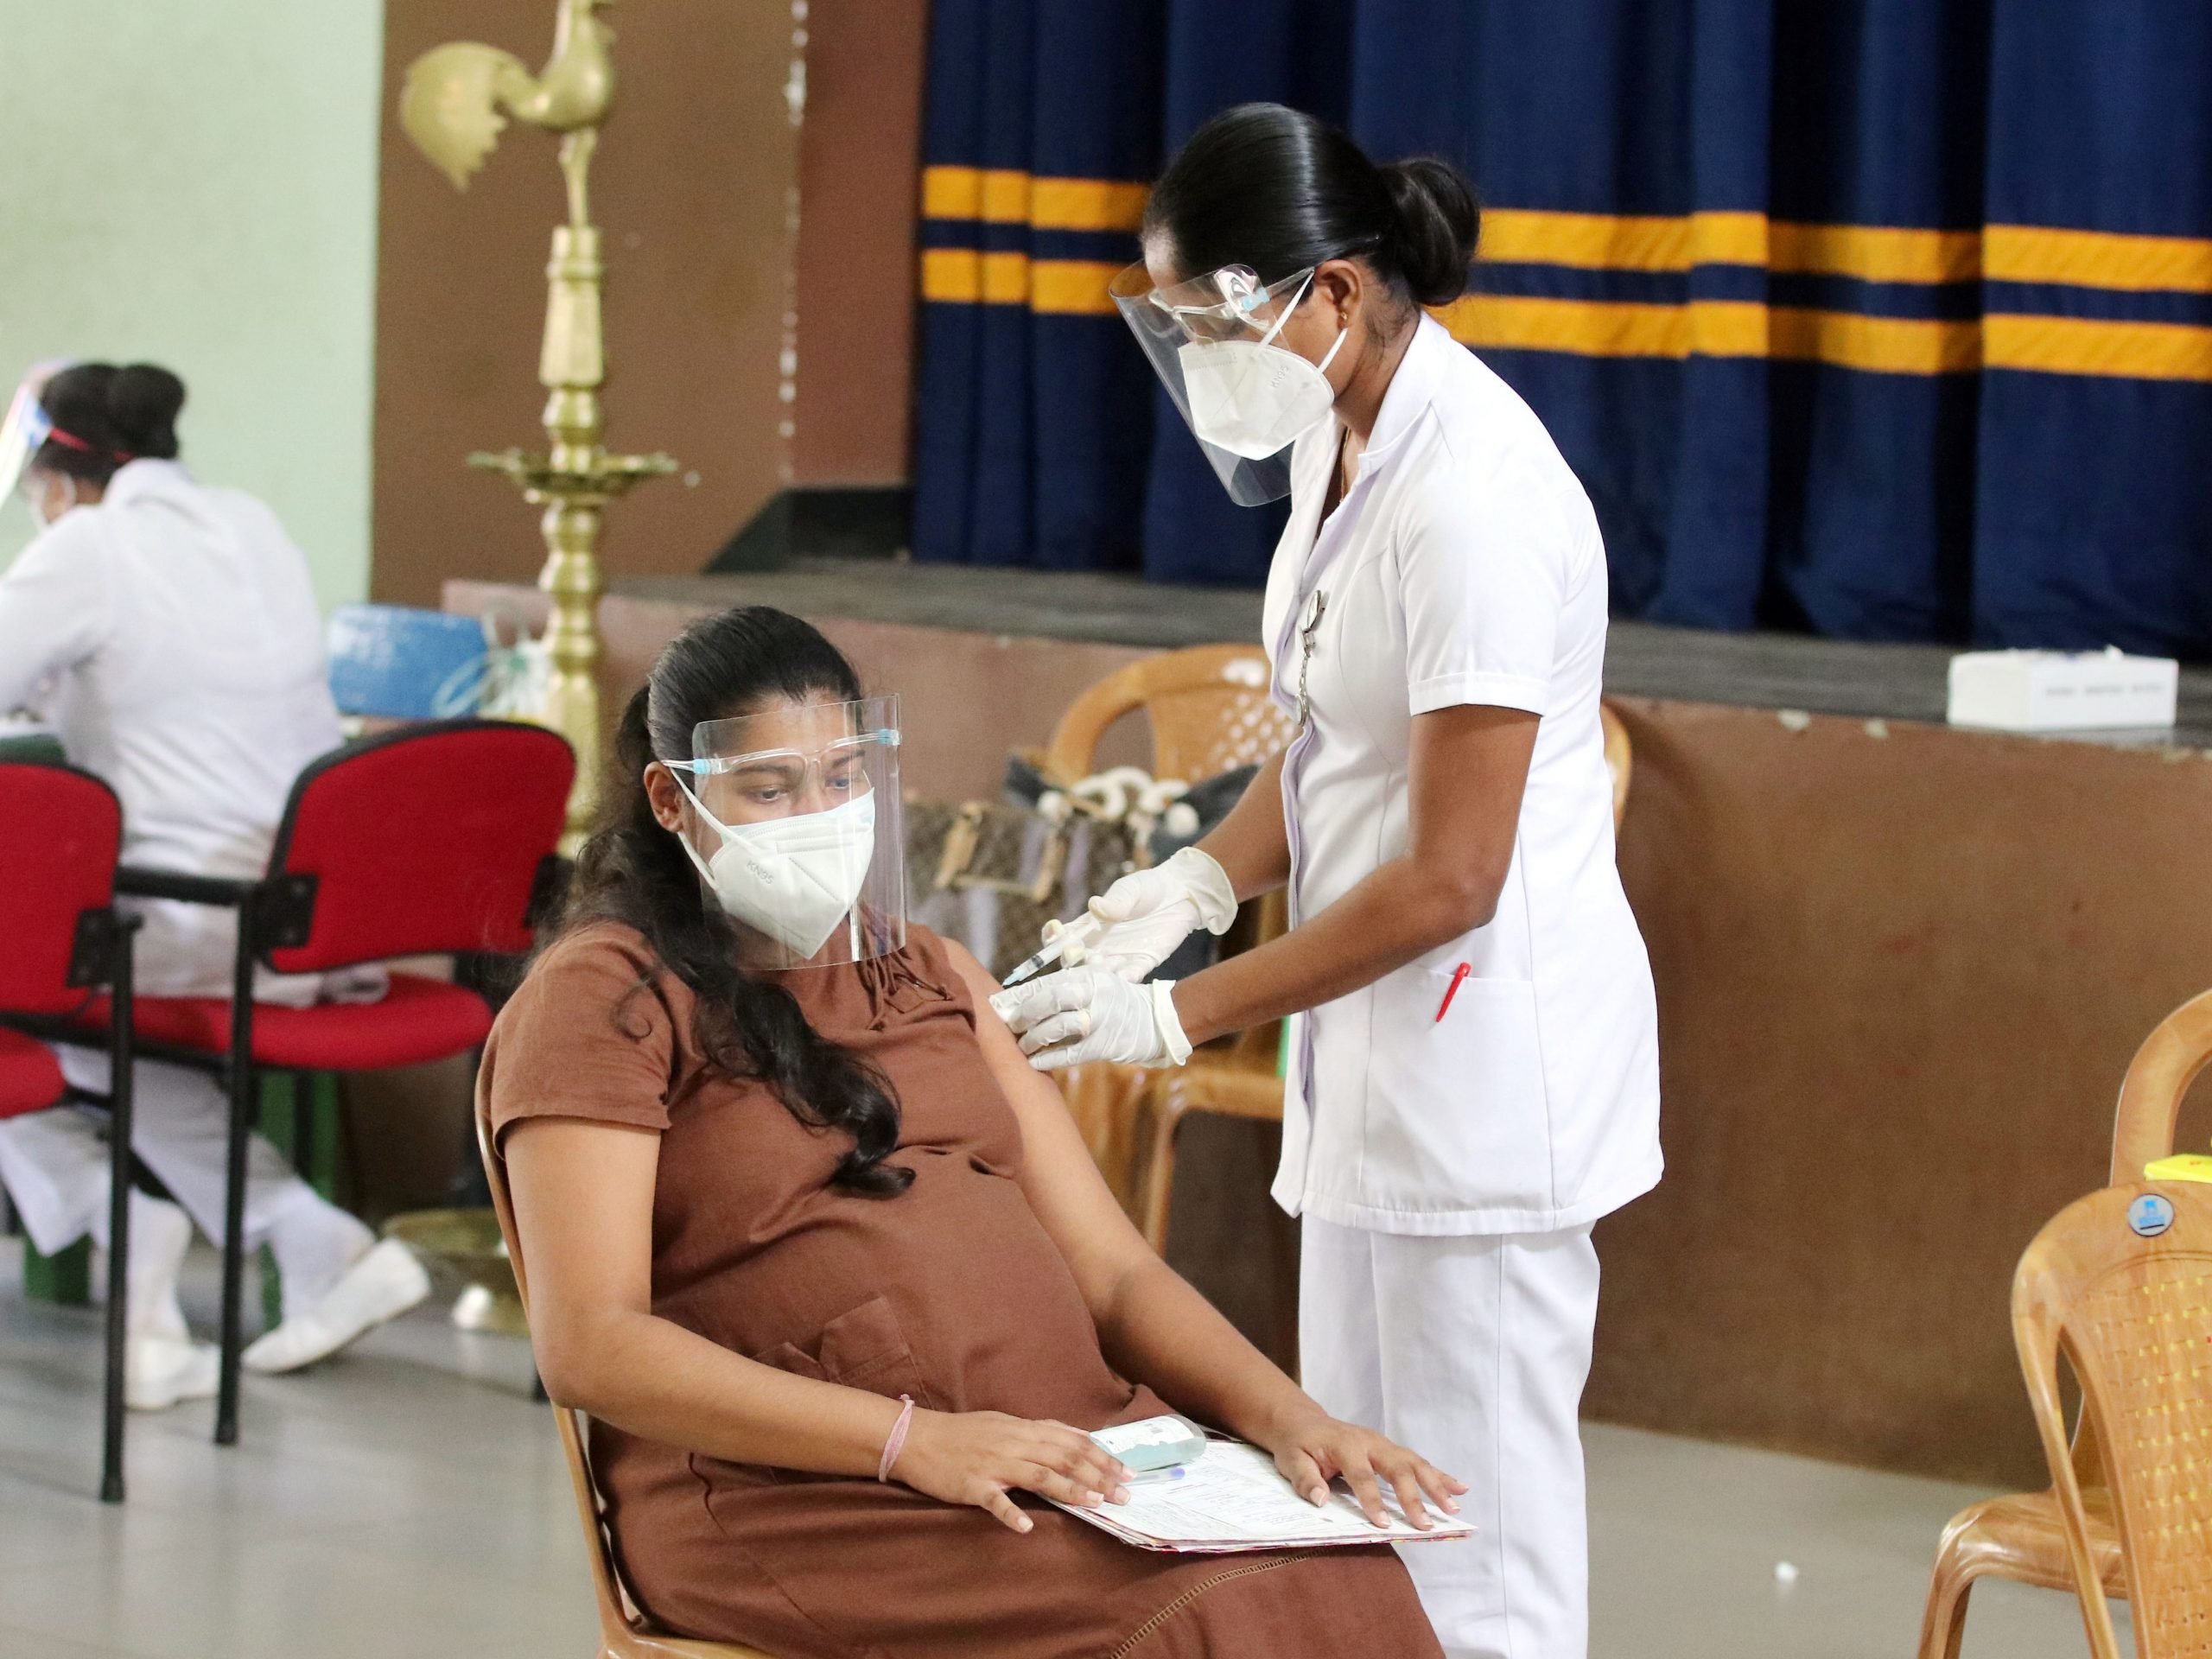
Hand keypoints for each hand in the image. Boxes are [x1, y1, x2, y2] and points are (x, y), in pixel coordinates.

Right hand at [892, 1408, 1132, 1532]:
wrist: (918, 1438)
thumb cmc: (964, 1433)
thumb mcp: (1006, 1423)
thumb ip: (1040, 1432)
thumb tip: (1077, 1437)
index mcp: (1023, 1429)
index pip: (1072, 1441)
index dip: (1101, 1456)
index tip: (1126, 1472)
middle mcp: (1014, 1443)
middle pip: (1064, 1458)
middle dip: (1098, 1475)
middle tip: (1123, 1494)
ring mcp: (993, 1463)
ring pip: (1038, 1475)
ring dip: (1070, 1489)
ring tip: (1095, 1502)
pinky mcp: (972, 1484)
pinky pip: (994, 1500)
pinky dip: (1010, 1514)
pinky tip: (1026, 1528)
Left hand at [991, 968, 1191, 1070]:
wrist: (1158, 1021)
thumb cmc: (1120, 1001)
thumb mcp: (1099, 981)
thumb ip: (1069, 984)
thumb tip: (1026, 996)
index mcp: (1088, 976)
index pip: (1046, 982)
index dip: (1020, 994)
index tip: (999, 1003)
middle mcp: (1092, 994)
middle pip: (1049, 1000)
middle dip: (1024, 1013)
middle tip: (1009, 1024)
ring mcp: (1098, 1020)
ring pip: (1056, 1027)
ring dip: (1033, 1038)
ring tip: (1021, 1046)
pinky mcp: (1103, 1045)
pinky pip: (1069, 1053)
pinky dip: (1048, 1058)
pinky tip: (1034, 1062)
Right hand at [1055, 847, 1237, 981]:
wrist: (1182, 894)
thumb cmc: (1148, 887)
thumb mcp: (1130, 889)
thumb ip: (1115, 901)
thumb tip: (1095, 906)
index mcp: (1090, 924)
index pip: (1062, 936)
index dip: (1053, 938)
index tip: (1055, 934)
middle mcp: (1099, 945)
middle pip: (1075, 961)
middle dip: (1072, 960)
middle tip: (1078, 955)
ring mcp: (1119, 957)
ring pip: (1099, 973)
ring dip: (1097, 974)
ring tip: (1099, 968)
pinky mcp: (1142, 963)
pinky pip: (1130, 977)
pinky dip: (1124, 981)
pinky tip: (1122, 980)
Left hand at [1264, 1410, 1466, 1530]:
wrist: (1301, 1422)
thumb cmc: (1296, 1445)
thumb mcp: (1291, 1461)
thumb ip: (1306, 1480)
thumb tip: (1321, 1500)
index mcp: (1345, 1445)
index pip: (1362, 1475)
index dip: (1373, 1501)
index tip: (1385, 1524)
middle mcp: (1369, 1441)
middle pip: (1397, 1467)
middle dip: (1414, 1497)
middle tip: (1427, 1524)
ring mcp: (1383, 1444)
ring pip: (1414, 1463)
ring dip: (1436, 1485)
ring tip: (1454, 1507)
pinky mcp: (1390, 1450)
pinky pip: (1418, 1462)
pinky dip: (1440, 1474)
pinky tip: (1460, 1488)